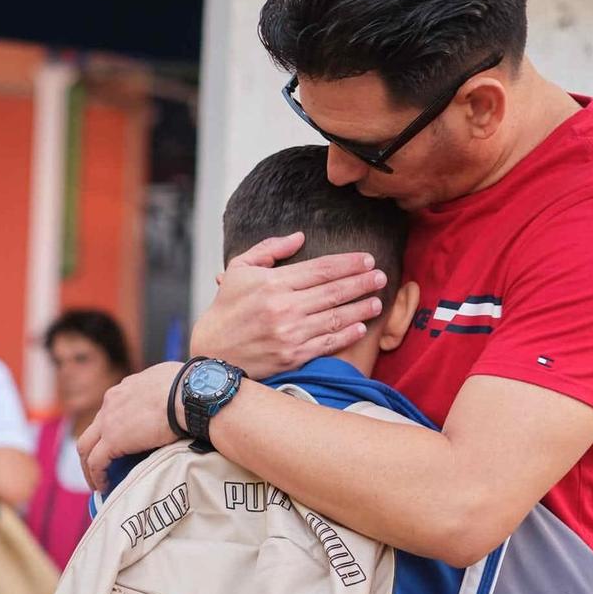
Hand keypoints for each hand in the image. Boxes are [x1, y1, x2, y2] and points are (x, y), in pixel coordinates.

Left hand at [77, 362, 185, 491]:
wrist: (187, 393)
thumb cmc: (189, 387)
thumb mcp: (169, 382)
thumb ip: (162, 391)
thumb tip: (175, 399)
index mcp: (125, 389)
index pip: (110, 411)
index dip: (110, 429)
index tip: (117, 445)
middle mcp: (111, 402)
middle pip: (92, 430)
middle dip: (92, 449)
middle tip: (99, 467)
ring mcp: (108, 421)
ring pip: (86, 447)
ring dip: (89, 466)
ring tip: (97, 482)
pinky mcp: (112, 440)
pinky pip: (96, 462)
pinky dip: (97, 475)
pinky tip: (104, 486)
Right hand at [190, 234, 386, 378]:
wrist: (211, 352)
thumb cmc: (226, 308)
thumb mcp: (239, 269)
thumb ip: (270, 249)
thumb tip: (300, 237)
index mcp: (273, 283)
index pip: (321, 269)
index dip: (348, 263)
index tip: (367, 259)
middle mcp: (284, 307)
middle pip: (334, 291)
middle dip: (362, 282)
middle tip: (381, 277)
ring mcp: (289, 334)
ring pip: (335, 317)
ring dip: (361, 308)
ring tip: (377, 301)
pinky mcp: (292, 356)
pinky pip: (327, 343)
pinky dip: (346, 335)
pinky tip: (360, 328)